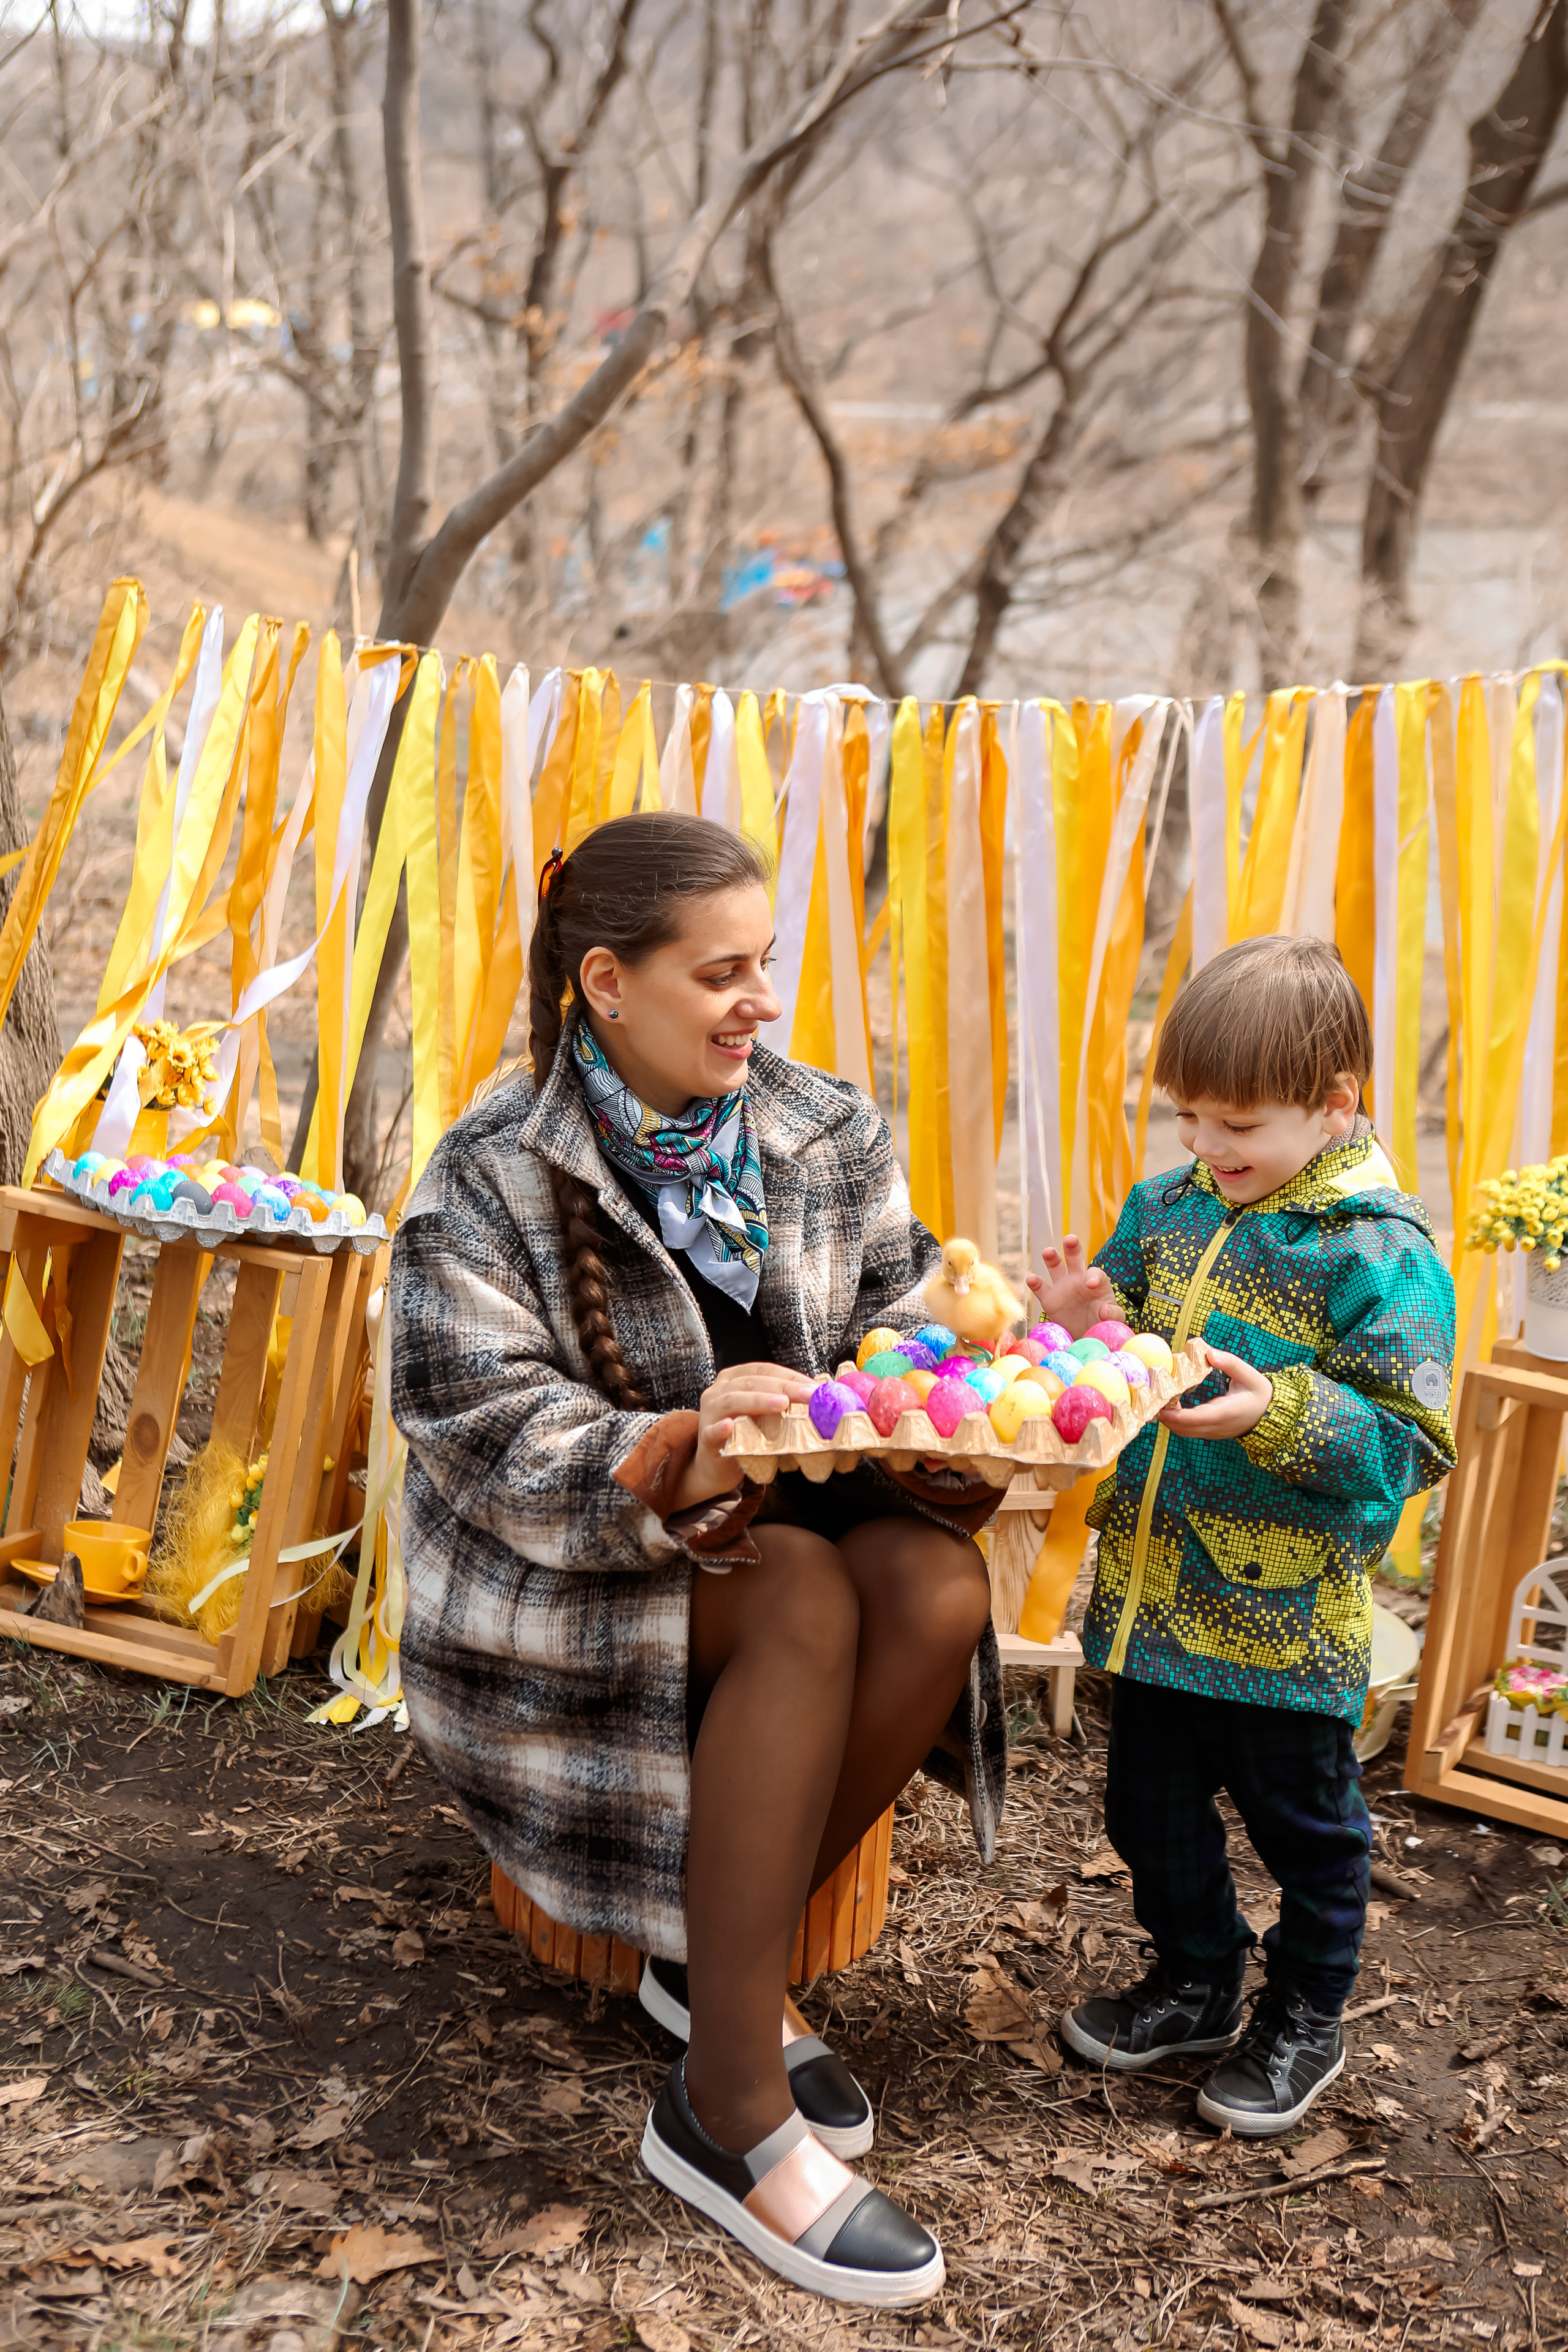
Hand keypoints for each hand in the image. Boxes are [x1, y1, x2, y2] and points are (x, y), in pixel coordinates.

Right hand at [674, 1361, 815, 1510]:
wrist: (716, 1466)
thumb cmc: (743, 1436)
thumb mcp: (763, 1415)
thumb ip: (783, 1402)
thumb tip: (819, 1396)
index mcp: (735, 1379)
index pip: (764, 1370)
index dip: (790, 1376)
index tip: (815, 1387)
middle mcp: (720, 1391)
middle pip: (752, 1382)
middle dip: (783, 1387)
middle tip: (808, 1395)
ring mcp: (709, 1414)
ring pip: (732, 1400)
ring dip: (758, 1401)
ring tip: (781, 1404)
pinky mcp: (705, 1439)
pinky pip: (711, 1432)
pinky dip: (720, 1428)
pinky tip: (730, 1426)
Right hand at [1026, 1233, 1112, 1337]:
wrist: (1085, 1336)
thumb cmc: (1102, 1323)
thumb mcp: (1114, 1320)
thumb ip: (1113, 1314)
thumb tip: (1104, 1311)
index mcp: (1096, 1282)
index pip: (1095, 1273)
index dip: (1093, 1276)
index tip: (1090, 1283)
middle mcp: (1078, 1279)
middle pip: (1075, 1259)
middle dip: (1072, 1248)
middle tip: (1071, 1239)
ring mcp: (1062, 1287)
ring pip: (1056, 1267)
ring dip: (1052, 1258)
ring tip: (1048, 1251)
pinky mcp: (1050, 1300)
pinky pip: (1041, 1289)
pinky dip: (1035, 1283)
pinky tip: (1032, 1278)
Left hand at [1158, 1348, 1271, 1440]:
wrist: (1270, 1414)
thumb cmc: (1259, 1393)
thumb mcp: (1249, 1375)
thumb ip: (1230, 1363)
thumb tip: (1209, 1353)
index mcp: (1227, 1413)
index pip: (1197, 1418)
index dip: (1177, 1416)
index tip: (1161, 1407)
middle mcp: (1218, 1426)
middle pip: (1185, 1429)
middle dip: (1166, 1418)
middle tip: (1151, 1401)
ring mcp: (1214, 1432)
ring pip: (1185, 1433)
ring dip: (1170, 1421)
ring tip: (1160, 1401)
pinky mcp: (1211, 1433)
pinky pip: (1190, 1431)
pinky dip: (1178, 1423)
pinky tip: (1172, 1406)